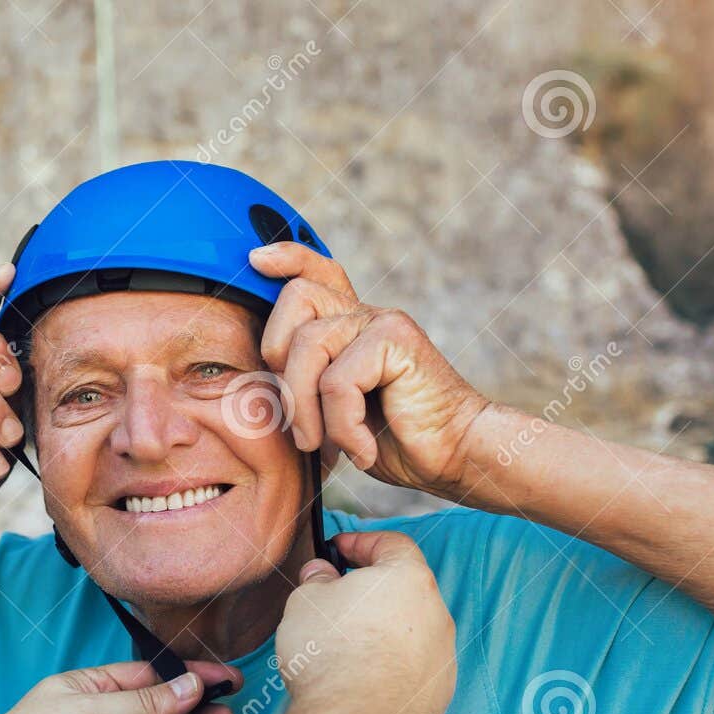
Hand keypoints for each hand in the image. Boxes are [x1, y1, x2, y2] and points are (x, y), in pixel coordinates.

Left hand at [248, 242, 490, 497]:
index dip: (288, 257)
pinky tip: (363, 450)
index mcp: (352, 326)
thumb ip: (307, 386)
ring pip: (308, 346)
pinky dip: (342, 428)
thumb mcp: (338, 414)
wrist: (457, 456)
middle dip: (278, 363)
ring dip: (305, 410)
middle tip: (299, 419)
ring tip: (325, 447)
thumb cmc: (396, 441)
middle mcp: (366, 316)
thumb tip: (259, 381)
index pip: (320, 273)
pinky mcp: (396, 342)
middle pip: (296, 299)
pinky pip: (336, 382)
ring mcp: (382, 324)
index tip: (256, 259)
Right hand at [275, 531, 455, 713]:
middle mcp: (436, 614)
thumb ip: (317, 580)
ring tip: (346, 647)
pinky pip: (414, 668)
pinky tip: (362, 680)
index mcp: (409, 578)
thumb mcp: (306, 601)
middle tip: (337, 599)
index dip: (362, 542)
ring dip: (384, 632)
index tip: (339, 550)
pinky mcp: (439, 692)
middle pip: (405, 589)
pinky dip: (392, 667)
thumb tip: (322, 575)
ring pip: (412, 631)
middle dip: (372, 591)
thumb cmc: (331, 655)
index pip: (391, 543)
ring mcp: (443, 656)